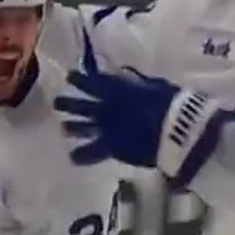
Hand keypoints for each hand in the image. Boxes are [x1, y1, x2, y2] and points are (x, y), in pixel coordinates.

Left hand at [58, 67, 231, 186]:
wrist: (177, 129)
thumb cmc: (173, 103)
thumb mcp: (156, 86)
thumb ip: (141, 85)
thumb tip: (135, 83)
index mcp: (118, 88)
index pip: (93, 82)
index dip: (80, 79)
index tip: (70, 76)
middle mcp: (106, 106)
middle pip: (81, 104)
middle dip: (68, 103)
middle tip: (57, 102)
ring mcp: (105, 128)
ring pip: (81, 127)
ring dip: (72, 127)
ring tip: (64, 128)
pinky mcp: (110, 147)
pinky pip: (91, 152)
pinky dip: (82, 155)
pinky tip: (72, 158)